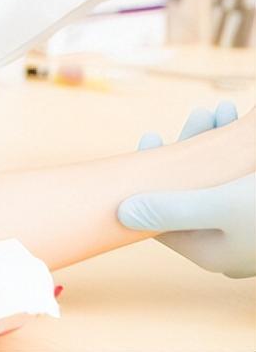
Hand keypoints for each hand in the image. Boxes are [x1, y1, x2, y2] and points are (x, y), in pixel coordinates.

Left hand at [117, 101, 255, 277]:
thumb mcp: (220, 205)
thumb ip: (171, 209)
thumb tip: (120, 213)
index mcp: (208, 251)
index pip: (160, 217)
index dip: (149, 179)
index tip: (150, 139)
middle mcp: (225, 242)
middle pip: (189, 192)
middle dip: (192, 148)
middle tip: (201, 115)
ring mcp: (244, 225)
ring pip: (215, 179)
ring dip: (215, 141)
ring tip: (222, 111)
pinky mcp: (254, 206)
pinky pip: (237, 177)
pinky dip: (235, 148)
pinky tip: (238, 119)